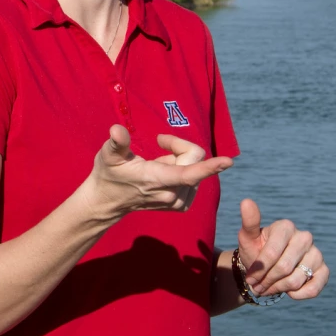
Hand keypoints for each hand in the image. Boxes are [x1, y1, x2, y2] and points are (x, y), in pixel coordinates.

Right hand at [86, 125, 233, 220]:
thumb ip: (117, 142)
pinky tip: (166, 173)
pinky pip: (194, 180)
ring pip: (195, 170)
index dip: (209, 167)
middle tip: (159, 142)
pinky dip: (184, 171)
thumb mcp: (108, 155)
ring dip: (181, 160)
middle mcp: (171, 194)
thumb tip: (117, 129)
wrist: (107, 201)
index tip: (228, 161)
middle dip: (179, 146)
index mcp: (157, 179)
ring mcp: (177, 202)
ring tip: (158, 163)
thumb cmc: (107, 174)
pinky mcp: (180, 206)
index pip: (188, 174)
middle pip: (193, 161)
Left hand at [237, 199, 327, 299]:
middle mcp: (305, 237)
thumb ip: (248, 221)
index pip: (271, 254)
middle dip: (267, 280)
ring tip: (268, 287)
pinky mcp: (324, 270)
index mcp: (286, 226)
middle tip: (257, 286)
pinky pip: (313, 289)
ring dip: (278, 289)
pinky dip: (297, 295)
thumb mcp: (247, 237)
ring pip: (296, 280)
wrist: (266, 267)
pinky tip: (287, 290)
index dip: (259, 269)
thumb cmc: (255, 250)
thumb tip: (246, 201)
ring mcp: (317, 253)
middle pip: (284, 268)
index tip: (250, 277)